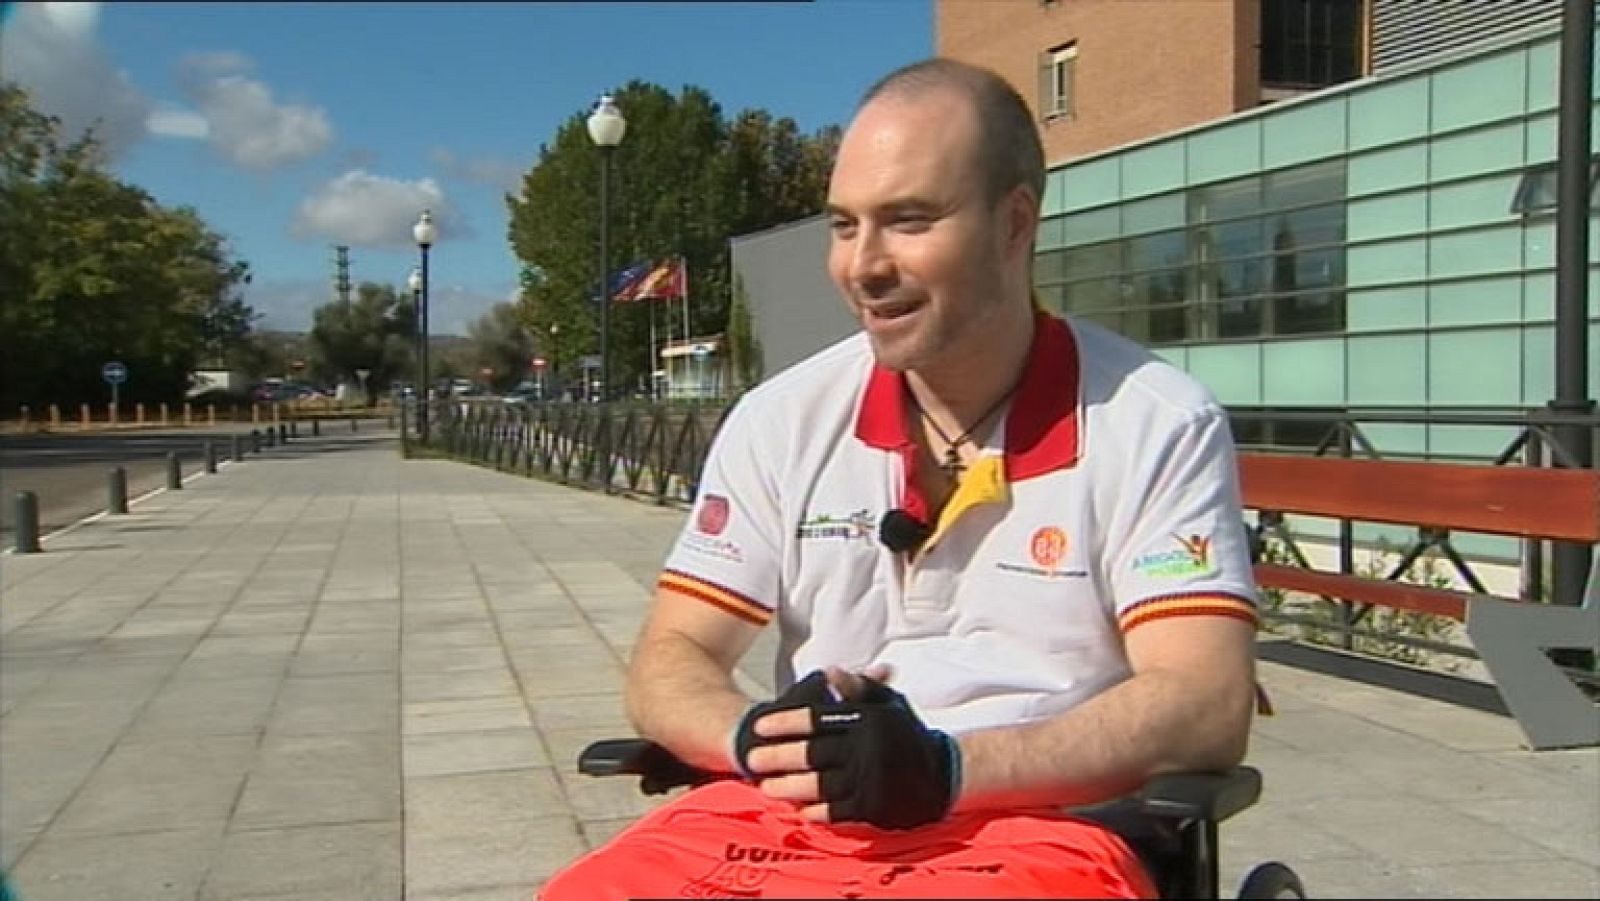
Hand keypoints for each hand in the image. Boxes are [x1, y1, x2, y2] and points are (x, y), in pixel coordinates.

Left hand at [744, 669, 958, 829]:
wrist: (943, 773)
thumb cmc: (908, 733)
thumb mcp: (888, 703)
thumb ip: (858, 687)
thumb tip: (830, 672)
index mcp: (866, 720)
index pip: (817, 719)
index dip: (785, 723)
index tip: (760, 727)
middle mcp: (866, 749)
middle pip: (812, 753)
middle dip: (778, 757)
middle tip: (753, 759)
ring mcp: (869, 779)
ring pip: (820, 784)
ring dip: (790, 787)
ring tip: (767, 788)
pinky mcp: (874, 806)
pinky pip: (837, 810)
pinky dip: (816, 811)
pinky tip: (799, 811)